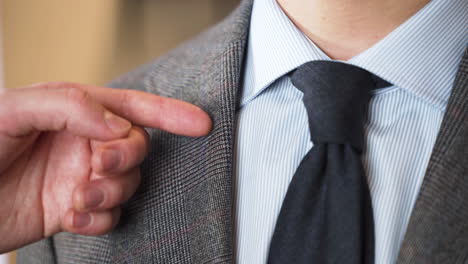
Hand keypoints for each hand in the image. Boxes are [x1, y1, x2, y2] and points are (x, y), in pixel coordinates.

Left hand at [0, 82, 211, 252]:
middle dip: (125, 158)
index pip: (132, 108)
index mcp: (74, 112)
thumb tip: (113, 123)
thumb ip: (67, 106)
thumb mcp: (12, 110)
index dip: (169, 114)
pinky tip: (72, 215)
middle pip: (135, 147)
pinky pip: (108, 216)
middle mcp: (83, 143)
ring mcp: (81, 177)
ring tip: (79, 196)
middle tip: (100, 165)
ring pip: (126, 183)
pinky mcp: (74, 209)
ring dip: (109, 192)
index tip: (198, 123)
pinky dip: (97, 219)